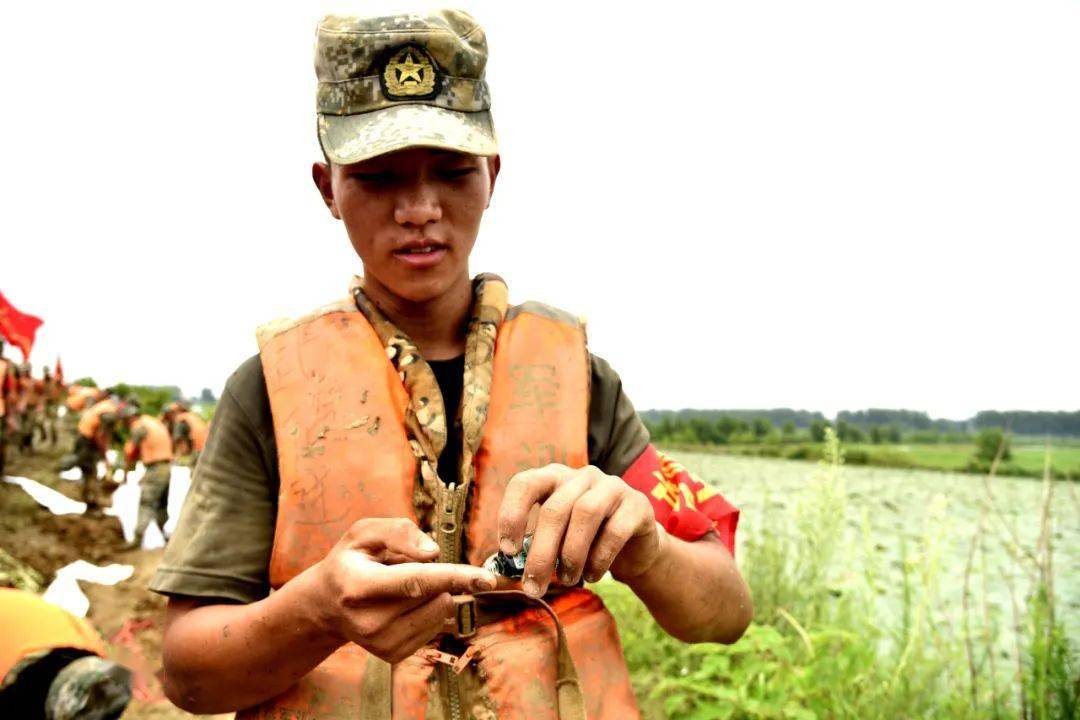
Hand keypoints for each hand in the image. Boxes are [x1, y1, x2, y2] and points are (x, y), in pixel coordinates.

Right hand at [310, 518, 496, 663]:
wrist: (327, 604)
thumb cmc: (351, 561)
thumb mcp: (364, 533)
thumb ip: (398, 532)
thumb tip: (434, 553)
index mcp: (359, 587)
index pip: (416, 582)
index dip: (455, 577)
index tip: (487, 579)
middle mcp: (370, 622)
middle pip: (434, 595)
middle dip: (437, 576)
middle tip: (405, 568)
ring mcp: (381, 643)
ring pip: (441, 611)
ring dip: (434, 593)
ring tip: (400, 587)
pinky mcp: (393, 655)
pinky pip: (435, 626)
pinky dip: (428, 609)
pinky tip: (402, 604)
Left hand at [498, 464, 663, 597]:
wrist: (635, 549)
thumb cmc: (585, 544)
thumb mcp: (555, 542)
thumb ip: (531, 549)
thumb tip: (499, 574)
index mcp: (555, 478)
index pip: (525, 483)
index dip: (512, 515)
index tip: (507, 550)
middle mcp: (583, 476)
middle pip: (555, 509)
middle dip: (541, 553)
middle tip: (534, 586)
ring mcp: (612, 486)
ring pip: (585, 514)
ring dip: (571, 554)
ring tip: (568, 579)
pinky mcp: (637, 505)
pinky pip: (614, 530)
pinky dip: (599, 558)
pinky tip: (593, 575)